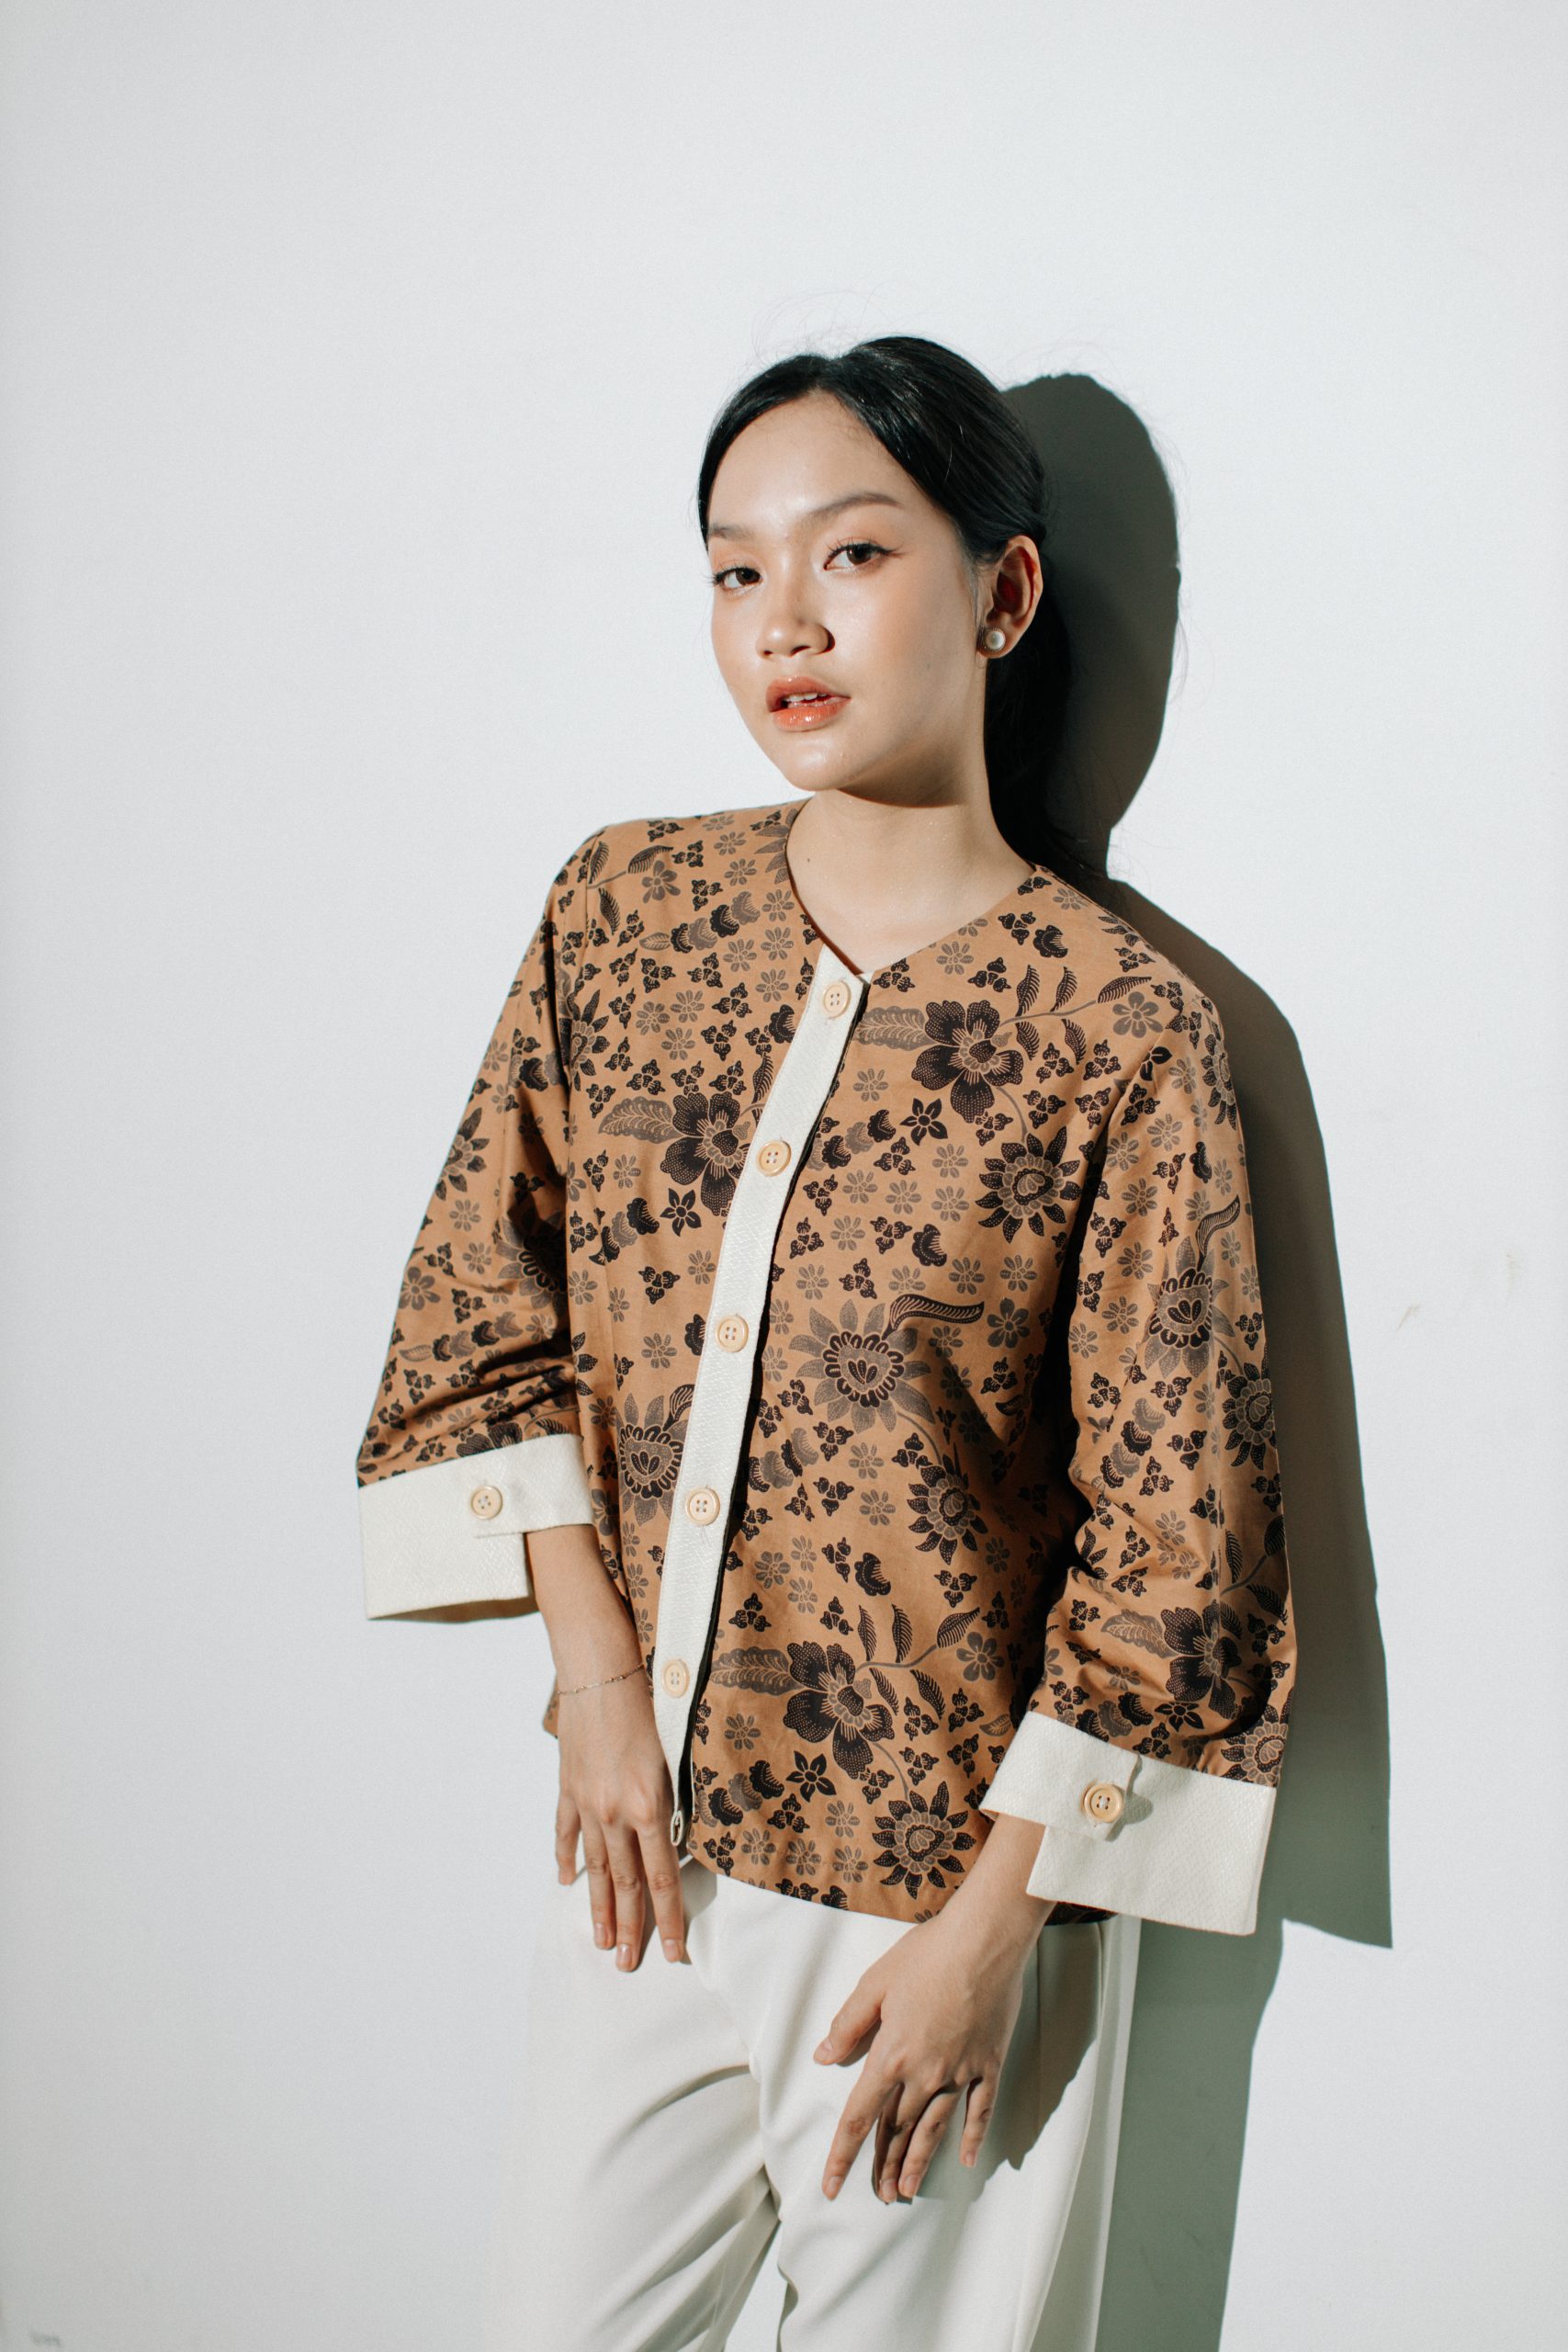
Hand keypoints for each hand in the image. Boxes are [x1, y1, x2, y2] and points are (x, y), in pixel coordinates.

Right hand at [525, 1523, 688, 1972]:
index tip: (673, 1955)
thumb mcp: (677, 1750)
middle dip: (630, 1928)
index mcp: (649, 1804)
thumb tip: (683, 1839)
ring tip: (600, 1942)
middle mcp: (615, 1811)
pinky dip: (566, 1857)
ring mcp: (586, 1801)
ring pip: (593, 1866)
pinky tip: (565, 1881)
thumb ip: (678, 1799)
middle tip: (629, 1967)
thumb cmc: (650, 1700)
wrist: (600, 1664)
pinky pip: (566, 1830)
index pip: (662, 1878)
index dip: (668, 1920)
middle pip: (623, 1883)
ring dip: (597, 1907)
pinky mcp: (567, 1784)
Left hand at [811, 1892, 1042, 2200]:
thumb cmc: (926, 1955)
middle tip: (878, 2194)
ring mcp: (960, 2072)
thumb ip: (848, 2025)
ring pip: (934, 2128)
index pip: (859, 2116)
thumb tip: (823, 2056)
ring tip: (907, 2189)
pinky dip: (972, 2136)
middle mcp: (924, 2073)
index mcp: (891, 2055)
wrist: (983, 1941)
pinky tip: (966, 2158)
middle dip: (883, 2164)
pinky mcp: (988, 2064)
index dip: (842, 2154)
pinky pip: (979, 2110)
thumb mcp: (874, 1984)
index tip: (830, 2184)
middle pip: (898, 2128)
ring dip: (918, 2161)